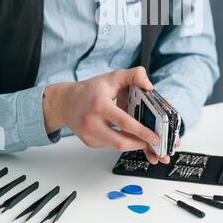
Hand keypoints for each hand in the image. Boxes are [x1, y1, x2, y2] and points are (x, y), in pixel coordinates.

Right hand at [44, 67, 169, 163]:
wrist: (66, 103)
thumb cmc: (92, 90)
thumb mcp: (113, 77)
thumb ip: (133, 75)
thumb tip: (150, 85)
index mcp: (99, 105)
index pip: (124, 122)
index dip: (142, 131)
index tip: (156, 137)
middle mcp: (92, 122)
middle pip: (120, 141)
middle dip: (141, 145)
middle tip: (156, 144)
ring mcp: (90, 135)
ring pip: (117, 146)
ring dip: (134, 145)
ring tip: (148, 142)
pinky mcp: (90, 143)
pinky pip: (111, 146)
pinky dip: (123, 142)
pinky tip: (131, 137)